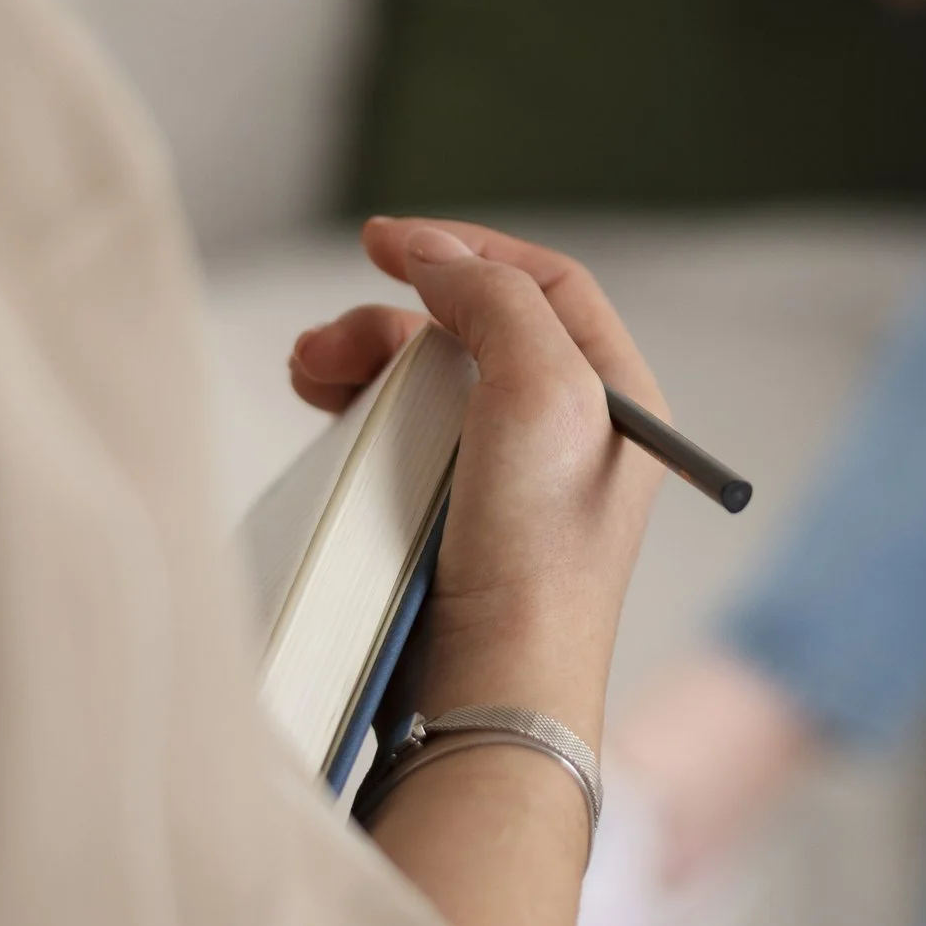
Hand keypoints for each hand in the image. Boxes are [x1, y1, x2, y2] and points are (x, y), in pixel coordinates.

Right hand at [288, 219, 666, 745]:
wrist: (493, 682)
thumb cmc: (536, 548)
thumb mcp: (541, 386)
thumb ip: (495, 297)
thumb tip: (439, 253)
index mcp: (616, 392)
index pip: (544, 283)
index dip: (465, 248)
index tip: (384, 242)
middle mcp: (572, 429)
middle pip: (474, 328)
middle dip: (394, 318)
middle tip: (325, 344)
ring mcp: (512, 477)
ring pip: (430, 381)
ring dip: (365, 361)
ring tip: (310, 373)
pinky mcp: (458, 520)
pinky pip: (406, 439)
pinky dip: (362, 413)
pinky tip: (326, 413)